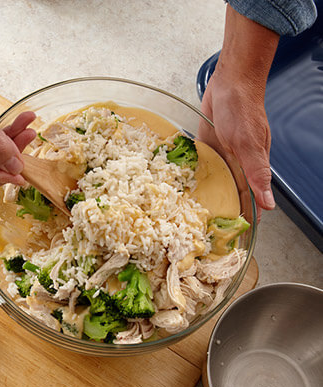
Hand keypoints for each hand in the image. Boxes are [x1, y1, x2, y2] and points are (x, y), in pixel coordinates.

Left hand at [198, 4, 279, 217]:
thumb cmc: (243, 111)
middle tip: (201, 234)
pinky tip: (181, 189)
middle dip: (218, 212)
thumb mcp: (250, 145)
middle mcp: (236, 165)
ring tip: (188, 217)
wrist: (229, 81)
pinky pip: (200, 166)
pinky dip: (193, 177)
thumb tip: (270, 205)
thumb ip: (257, 175)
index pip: (249, 201)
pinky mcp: (206, 146)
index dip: (242, 219)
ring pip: (213, 182)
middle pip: (228, 195)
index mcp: (251, 169)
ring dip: (205, 196)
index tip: (230, 240)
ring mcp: (221, 156)